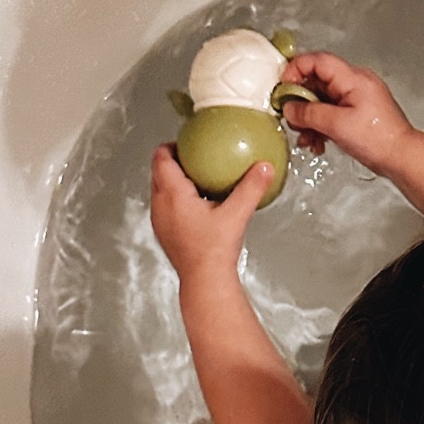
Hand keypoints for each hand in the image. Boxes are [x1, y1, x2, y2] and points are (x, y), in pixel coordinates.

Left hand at [149, 144, 271, 281]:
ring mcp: (159, 220)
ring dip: (174, 181)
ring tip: (198, 179)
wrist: (205, 281)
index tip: (188, 142)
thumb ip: (251, 187)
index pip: (161, 158)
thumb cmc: (214, 249)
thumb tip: (264, 167)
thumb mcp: (237, 214)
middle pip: (158, 172)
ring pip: (160, 190)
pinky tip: (198, 205)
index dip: (172, 145)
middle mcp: (160, 205)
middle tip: (195, 158)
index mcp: (172, 194)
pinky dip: (177, 200)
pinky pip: (166, 207)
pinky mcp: (164, 233)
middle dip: (174, 161)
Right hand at [276, 51, 412, 173]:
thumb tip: (289, 108)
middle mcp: (355, 83)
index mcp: (353, 78)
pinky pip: (331, 112)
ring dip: (309, 119)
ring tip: (306, 137)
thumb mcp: (336, 125)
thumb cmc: (379, 139)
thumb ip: (308, 114)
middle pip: (317, 82)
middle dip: (301, 102)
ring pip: (322, 100)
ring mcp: (356, 98)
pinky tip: (318, 142)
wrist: (401, 157)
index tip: (284, 88)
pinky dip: (321, 126)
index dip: (296, 70)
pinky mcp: (357, 113)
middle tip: (293, 118)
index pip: (318, 60)